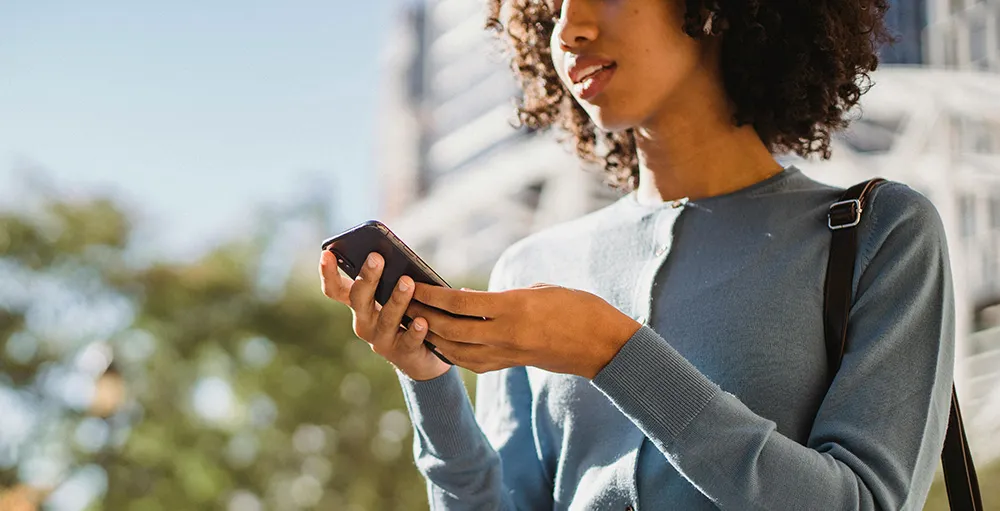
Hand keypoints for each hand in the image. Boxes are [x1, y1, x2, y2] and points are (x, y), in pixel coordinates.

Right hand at [319, 250, 449, 380]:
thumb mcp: (394, 295)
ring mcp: (381, 339)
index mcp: (359, 304)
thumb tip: (398, 255)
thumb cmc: (406, 314)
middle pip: (359, 299)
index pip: (335, 289)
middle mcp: (364, 322)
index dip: (328, 274)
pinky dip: (415, 331)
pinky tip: (421, 321)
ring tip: (407, 282)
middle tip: (376, 257)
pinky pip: (408, 341)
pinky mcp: (402, 353)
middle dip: (367, 277)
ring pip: (386, 318)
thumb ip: (392, 278)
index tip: (326, 254)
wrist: (420, 355)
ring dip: (396, 299)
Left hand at [405, 283, 641, 378]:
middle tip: (400, 302)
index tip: (412, 283)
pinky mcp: (510, 364)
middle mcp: (505, 334)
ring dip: (431, 336)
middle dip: (422, 316)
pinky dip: (450, 351)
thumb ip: (499, 298)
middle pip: (450, 329)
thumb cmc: (576, 307)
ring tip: (411, 321)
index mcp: (514, 308)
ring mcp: (507, 353)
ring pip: (456, 349)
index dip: (432, 294)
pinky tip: (437, 341)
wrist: (602, 345)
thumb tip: (466, 300)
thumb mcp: (537, 290)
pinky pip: (471, 361)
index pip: (461, 302)